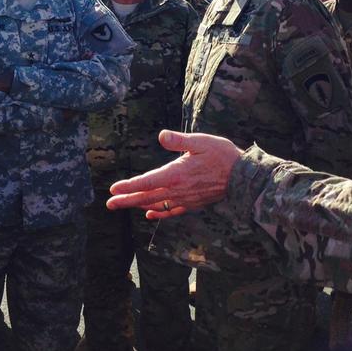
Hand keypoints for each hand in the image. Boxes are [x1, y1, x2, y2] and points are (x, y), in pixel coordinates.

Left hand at [107, 130, 242, 218]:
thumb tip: (161, 135)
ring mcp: (185, 199)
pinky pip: (172, 211)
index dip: (128, 186)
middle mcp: (177, 190)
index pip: (146, 182)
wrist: (241, 176)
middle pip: (147, 197)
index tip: (113, 190)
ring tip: (124, 205)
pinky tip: (150, 215)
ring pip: (157, 204)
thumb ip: (178, 140)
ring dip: (139, 205)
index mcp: (176, 174)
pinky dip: (159, 214)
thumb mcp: (200, 142)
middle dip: (126, 200)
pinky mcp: (193, 203)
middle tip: (109, 204)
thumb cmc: (222, 155)